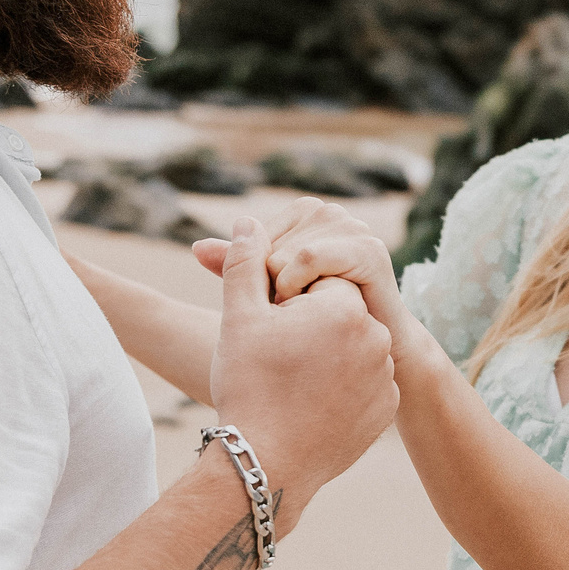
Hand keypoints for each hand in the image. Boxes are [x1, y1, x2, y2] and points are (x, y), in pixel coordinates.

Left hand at [193, 198, 409, 337]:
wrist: (372, 357)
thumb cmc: (317, 329)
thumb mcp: (268, 295)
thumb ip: (238, 270)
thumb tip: (196, 248)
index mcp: (307, 213)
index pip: (255, 239)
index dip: (261, 279)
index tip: (282, 303)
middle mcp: (330, 212)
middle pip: (268, 247)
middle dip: (274, 287)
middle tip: (299, 313)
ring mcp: (353, 227)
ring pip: (284, 254)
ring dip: (286, 292)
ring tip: (308, 312)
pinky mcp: (368, 249)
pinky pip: (306, 257)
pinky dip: (298, 286)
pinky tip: (312, 307)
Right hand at [206, 217, 396, 524]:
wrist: (265, 466)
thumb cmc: (248, 387)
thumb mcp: (239, 317)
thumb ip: (245, 262)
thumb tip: (248, 221)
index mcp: (346, 307)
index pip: (318, 283)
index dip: (288, 301)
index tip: (269, 330)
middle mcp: (377, 338)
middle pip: (338, 315)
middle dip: (310, 328)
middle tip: (276, 360)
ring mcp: (386, 378)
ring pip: (352, 350)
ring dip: (327, 357)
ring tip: (291, 385)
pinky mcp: (386, 410)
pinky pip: (363, 385)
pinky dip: (341, 389)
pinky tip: (310, 405)